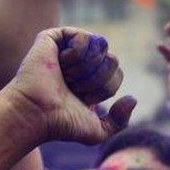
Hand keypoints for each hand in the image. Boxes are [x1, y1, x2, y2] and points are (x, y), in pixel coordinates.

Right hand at [2, 27, 134, 144]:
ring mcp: (67, 49)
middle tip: (73, 88)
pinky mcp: (54, 37)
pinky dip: (75, 55)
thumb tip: (132, 99)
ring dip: (84, 69)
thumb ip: (120, 121)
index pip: (117, 75)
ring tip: (64, 77)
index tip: (83, 100)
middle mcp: (80, 64)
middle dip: (97, 79)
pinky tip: (59, 64)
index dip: (105, 90)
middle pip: (112, 61)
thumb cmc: (61, 124)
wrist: (37, 114)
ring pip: (100, 48)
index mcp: (90, 82)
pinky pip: (83, 37)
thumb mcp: (97, 131)